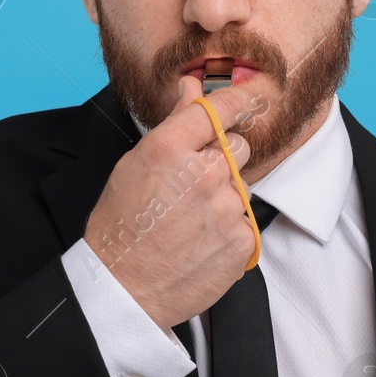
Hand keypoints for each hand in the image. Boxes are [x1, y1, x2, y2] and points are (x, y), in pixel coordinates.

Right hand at [84, 76, 265, 329]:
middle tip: (193, 186)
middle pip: (239, 147)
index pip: (219, 108)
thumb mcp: (136, 165)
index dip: (239, 98)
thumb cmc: (122, 227)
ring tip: (190, 223)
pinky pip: (245, 222)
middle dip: (223, 159)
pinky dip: (229, 231)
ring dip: (224, 198)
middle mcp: (203, 173)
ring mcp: (227, 208)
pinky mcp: (242, 240)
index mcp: (170, 148)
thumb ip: (174, 123)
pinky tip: (200, 242)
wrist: (123, 289)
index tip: (254, 93)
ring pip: (241, 188)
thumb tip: (193, 87)